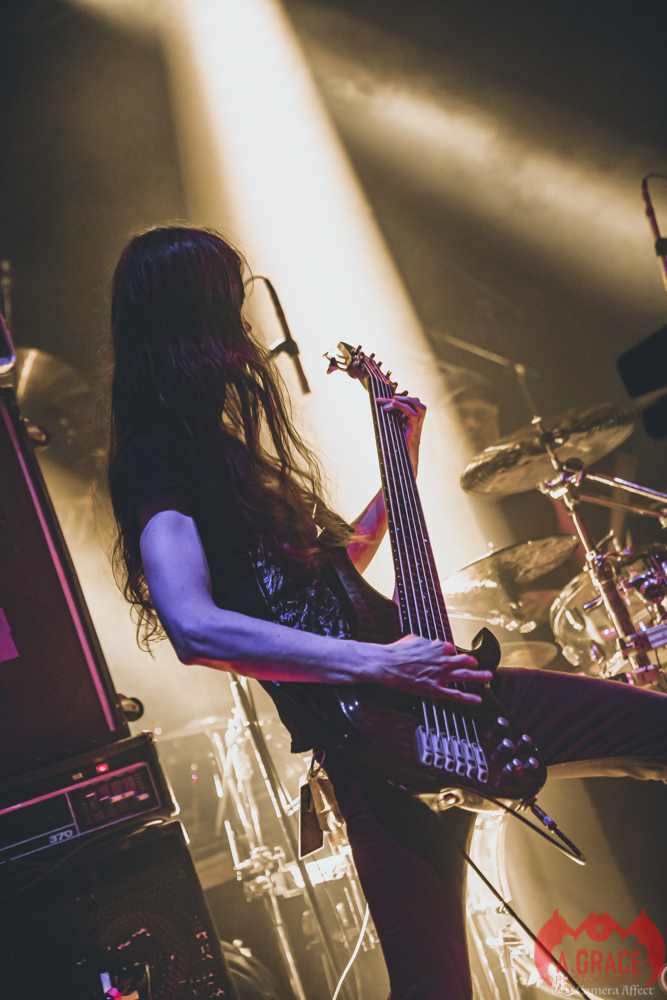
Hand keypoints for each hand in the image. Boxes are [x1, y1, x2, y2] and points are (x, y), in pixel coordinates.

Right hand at [366, 634, 492, 703]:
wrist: (386, 663)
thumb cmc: (396, 651)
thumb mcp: (413, 639)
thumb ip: (425, 641)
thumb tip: (431, 640)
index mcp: (436, 646)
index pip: (450, 648)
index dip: (451, 652)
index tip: (452, 654)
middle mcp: (441, 660)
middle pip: (463, 660)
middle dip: (473, 662)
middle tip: (479, 664)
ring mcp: (439, 675)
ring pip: (463, 676)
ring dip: (478, 676)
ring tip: (488, 676)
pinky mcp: (434, 689)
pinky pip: (455, 694)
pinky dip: (468, 698)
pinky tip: (477, 700)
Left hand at [377, 394, 425, 474]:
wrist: (404, 467)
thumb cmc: (396, 453)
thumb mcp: (391, 434)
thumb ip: (388, 424)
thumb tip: (376, 414)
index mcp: (411, 423)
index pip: (409, 404)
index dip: (396, 399)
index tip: (380, 399)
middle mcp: (416, 423)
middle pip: (414, 402)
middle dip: (398, 397)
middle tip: (381, 400)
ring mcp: (416, 427)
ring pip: (417, 405)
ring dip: (403, 400)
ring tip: (390, 401)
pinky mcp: (414, 432)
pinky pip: (413, 414)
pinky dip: (403, 406)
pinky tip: (392, 404)